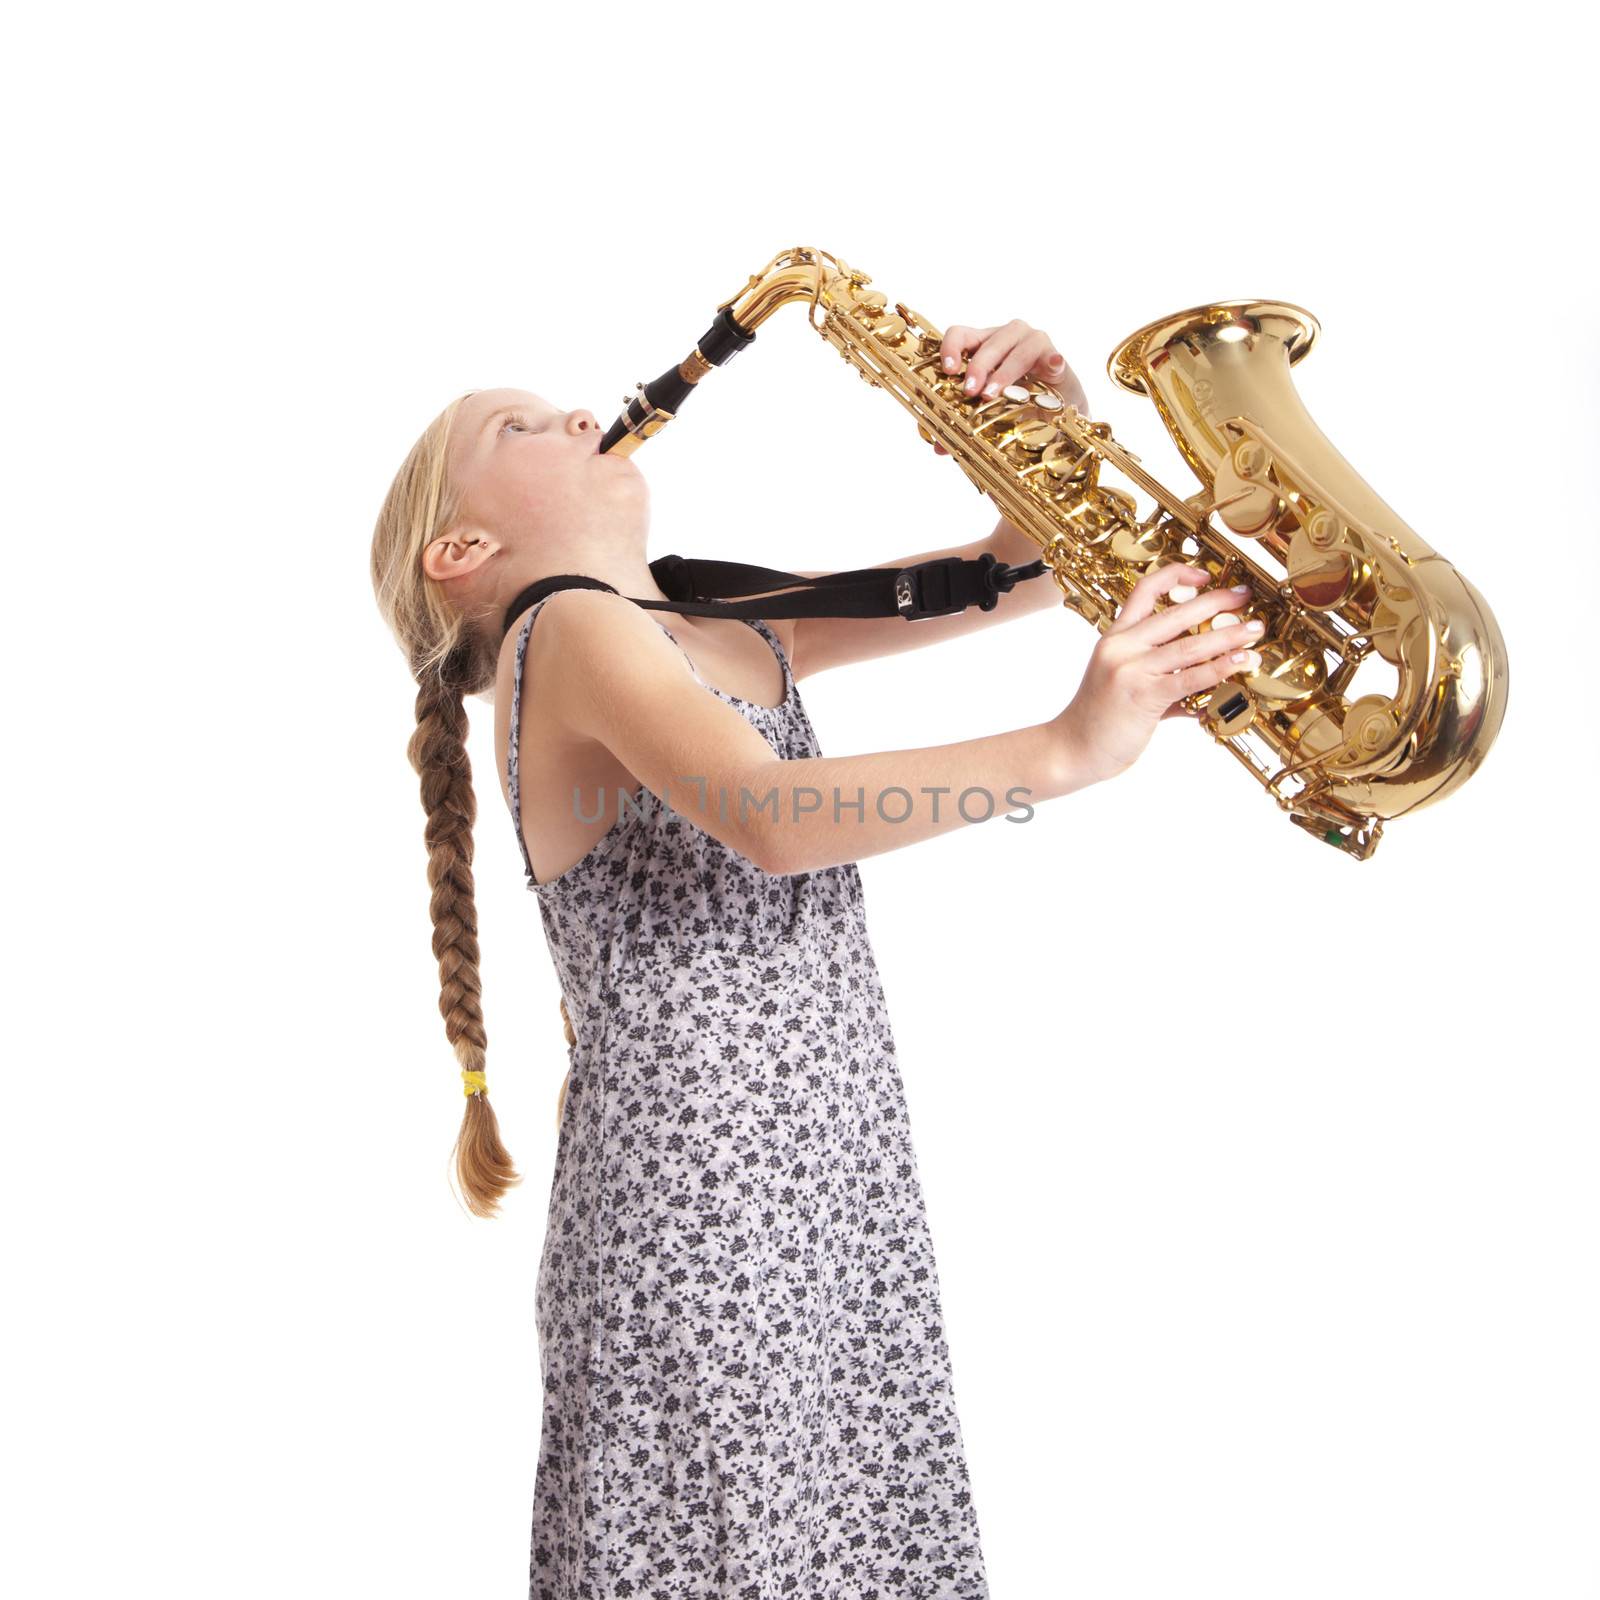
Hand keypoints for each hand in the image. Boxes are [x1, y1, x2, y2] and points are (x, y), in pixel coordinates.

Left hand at [927, 318, 1089, 454]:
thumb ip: (962, 423)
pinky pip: (1052, 356)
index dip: (951, 348)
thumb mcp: (987, 411)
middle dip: (977, 367)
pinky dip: (1052, 361)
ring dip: (1005, 372)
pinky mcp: (1054, 356)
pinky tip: (1053, 366)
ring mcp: (1032, 342)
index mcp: (983, 344)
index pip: (961, 334)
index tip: (949, 370)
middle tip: (970, 392)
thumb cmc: (1016, 402)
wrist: (1055, 410)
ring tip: (994, 394)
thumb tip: (939, 448)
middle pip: (988, 343)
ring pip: (1018, 348)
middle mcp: (1006, 337)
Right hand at [1050, 563, 1265, 783]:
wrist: (1071, 749)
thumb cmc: (1097, 720)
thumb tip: (1203, 683)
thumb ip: (1161, 677)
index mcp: (1115, 637)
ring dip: (1228, 636)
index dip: (1177, 575)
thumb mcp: (1121, 683)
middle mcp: (1122, 647)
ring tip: (1253, 630)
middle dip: (1217, 601)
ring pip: (1190, 645)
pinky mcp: (1143, 695)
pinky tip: (1240, 661)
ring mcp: (1131, 669)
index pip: (1145, 590)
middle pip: (1176, 612)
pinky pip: (1190, 677)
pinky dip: (1220, 667)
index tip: (1205, 576)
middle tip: (1243, 597)